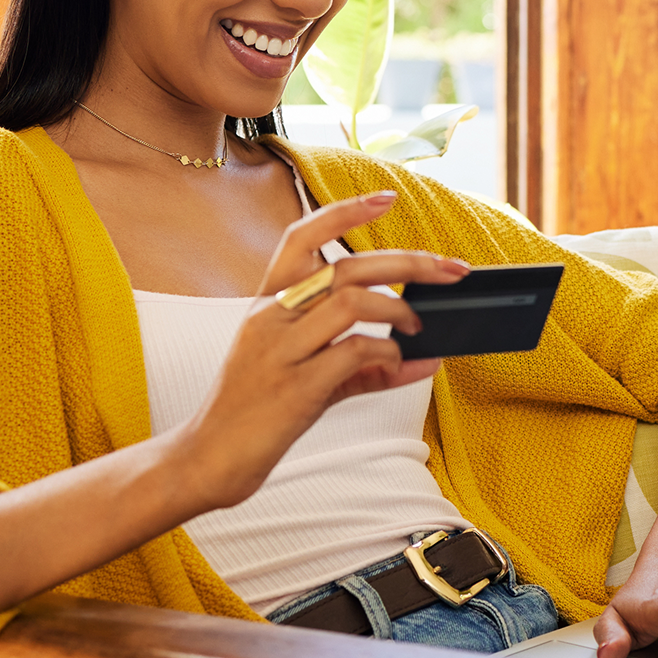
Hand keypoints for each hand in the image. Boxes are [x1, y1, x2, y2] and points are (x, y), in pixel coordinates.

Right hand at [178, 191, 469, 510]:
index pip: (301, 236)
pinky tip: (399, 363)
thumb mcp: (306, 377)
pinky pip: (352, 353)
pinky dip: (388, 354)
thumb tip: (424, 360)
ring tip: (418, 326)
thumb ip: (362, 365)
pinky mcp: (293, 389)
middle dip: (407, 261)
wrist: (208, 459)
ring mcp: (279, 351)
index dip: (344, 211)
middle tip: (450, 269)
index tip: (386, 198)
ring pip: (350, 301)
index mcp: (266, 303)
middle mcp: (269, 317)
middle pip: (345, 266)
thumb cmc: (255, 412)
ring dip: (398, 309)